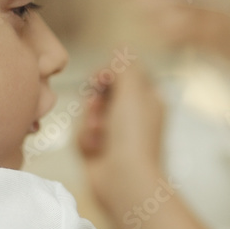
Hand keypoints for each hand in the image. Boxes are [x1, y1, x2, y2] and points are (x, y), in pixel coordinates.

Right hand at [77, 63, 164, 214]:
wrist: (125, 180)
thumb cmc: (134, 135)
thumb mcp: (133, 90)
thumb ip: (124, 65)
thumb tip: (120, 47)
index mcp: (147, 100)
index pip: (124, 74)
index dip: (108, 72)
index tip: (100, 77)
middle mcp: (131, 116)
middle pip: (102, 91)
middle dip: (95, 98)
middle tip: (97, 106)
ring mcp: (114, 134)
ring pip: (88, 112)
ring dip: (90, 120)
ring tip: (99, 134)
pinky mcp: (97, 150)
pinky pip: (82, 133)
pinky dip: (86, 139)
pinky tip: (95, 150)